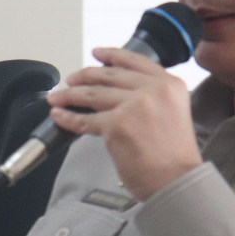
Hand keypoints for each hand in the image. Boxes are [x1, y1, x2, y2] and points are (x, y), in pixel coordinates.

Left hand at [46, 47, 200, 199]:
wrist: (177, 182)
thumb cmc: (176, 158)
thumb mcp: (174, 113)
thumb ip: (153, 97)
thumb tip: (119, 93)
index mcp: (169, 84)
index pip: (135, 61)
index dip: (111, 55)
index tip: (97, 53)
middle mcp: (152, 90)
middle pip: (109, 76)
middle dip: (84, 76)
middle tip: (71, 79)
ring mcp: (132, 106)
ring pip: (92, 95)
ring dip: (69, 95)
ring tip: (57, 97)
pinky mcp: (115, 125)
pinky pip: (84, 120)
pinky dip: (68, 118)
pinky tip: (59, 116)